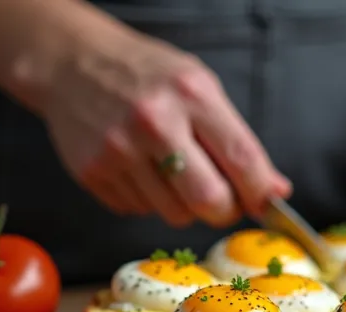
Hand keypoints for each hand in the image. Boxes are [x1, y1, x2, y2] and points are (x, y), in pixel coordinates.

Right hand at [42, 32, 289, 226]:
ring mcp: (120, 150)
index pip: (242, 159)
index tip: (267, 204)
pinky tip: (140, 169)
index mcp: (191, 95)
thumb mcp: (200, 89)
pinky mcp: (93, 173)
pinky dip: (149, 200)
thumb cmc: (146, 75)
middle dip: (225, 210)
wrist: (71, 63)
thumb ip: (238, 141)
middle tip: (223, 201)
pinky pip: (140, 211)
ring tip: (173, 173)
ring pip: (175, 214)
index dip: (261, 192)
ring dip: (185, 205)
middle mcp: (155, 122)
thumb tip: (274, 191)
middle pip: (209, 199)